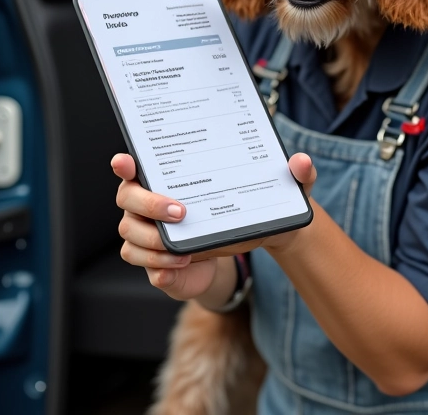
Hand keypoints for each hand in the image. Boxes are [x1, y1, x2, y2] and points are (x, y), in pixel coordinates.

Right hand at [111, 151, 315, 297]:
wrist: (253, 237)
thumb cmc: (256, 201)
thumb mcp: (282, 188)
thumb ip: (298, 174)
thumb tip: (302, 163)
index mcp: (171, 173)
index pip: (135, 164)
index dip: (125, 163)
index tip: (125, 161)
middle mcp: (151, 199)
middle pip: (128, 199)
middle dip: (149, 204)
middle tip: (180, 212)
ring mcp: (149, 229)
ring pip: (130, 235)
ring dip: (153, 242)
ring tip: (185, 249)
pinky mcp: (156, 257)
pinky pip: (142, 263)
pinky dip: (158, 265)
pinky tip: (182, 264)